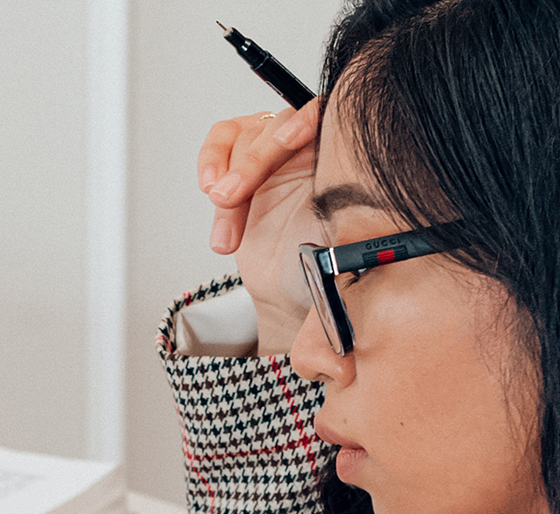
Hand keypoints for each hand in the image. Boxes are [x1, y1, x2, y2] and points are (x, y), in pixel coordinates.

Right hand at [197, 101, 321, 354]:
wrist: (296, 302)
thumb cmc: (324, 288)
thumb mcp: (341, 288)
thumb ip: (342, 301)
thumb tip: (340, 348)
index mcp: (348, 167)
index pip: (329, 118)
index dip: (308, 122)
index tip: (295, 141)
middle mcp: (316, 152)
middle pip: (280, 123)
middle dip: (252, 158)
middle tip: (232, 196)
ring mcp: (280, 156)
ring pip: (247, 133)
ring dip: (229, 168)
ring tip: (223, 205)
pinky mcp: (248, 166)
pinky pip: (223, 142)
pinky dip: (212, 166)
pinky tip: (218, 204)